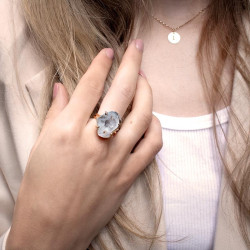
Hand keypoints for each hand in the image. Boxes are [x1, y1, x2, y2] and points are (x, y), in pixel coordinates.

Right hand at [7, 39, 161, 249]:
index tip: (110, 51)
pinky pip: (152, 145)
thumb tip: (62, 88)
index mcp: (67, 131)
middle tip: (138, 49)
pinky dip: (155, 127)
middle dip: (133, 64)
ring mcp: (115, 158)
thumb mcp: (41, 146)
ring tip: (145, 81)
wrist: (52, 230)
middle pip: (121, 92)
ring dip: (147, 92)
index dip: (102, 64)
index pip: (90, 86)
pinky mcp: (128, 175)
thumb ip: (55, 113)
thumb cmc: (40, 188)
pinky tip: (150, 119)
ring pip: (142, 115)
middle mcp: (95, 140)